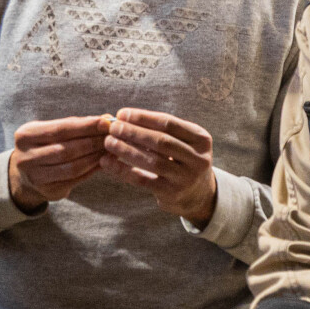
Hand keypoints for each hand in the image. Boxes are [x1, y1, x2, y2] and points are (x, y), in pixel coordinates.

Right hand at [6, 115, 113, 211]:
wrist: (26, 174)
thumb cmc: (44, 145)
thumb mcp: (51, 131)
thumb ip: (76, 125)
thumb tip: (107, 119)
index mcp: (25, 136)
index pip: (61, 129)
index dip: (86, 126)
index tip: (106, 121)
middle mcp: (26, 157)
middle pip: (67, 149)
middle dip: (94, 142)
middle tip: (113, 136)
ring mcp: (36, 177)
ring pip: (73, 167)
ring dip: (95, 157)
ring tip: (111, 149)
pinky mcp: (48, 192)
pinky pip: (76, 179)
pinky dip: (92, 169)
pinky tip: (104, 161)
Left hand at [102, 108, 218, 222]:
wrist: (197, 194)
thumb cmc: (183, 159)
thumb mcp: (184, 142)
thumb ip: (161, 130)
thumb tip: (124, 118)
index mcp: (201, 139)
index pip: (168, 123)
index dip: (143, 117)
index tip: (122, 114)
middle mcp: (198, 159)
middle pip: (161, 141)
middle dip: (134, 132)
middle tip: (113, 127)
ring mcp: (186, 178)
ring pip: (152, 161)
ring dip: (127, 150)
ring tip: (109, 142)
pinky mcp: (172, 194)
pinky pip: (143, 180)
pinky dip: (123, 170)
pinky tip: (108, 162)